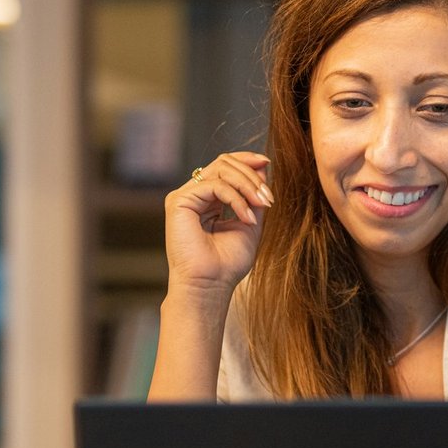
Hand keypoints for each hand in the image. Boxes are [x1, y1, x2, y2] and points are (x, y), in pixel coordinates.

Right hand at [163, 151, 272, 294]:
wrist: (210, 286)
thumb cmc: (228, 264)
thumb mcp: (250, 222)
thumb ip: (254, 197)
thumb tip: (262, 167)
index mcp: (208, 200)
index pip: (225, 166)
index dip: (247, 161)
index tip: (268, 164)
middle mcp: (194, 195)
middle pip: (223, 162)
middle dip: (251, 174)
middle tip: (268, 197)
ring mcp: (185, 197)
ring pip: (220, 169)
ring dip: (248, 185)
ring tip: (262, 205)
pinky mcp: (179, 201)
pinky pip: (215, 186)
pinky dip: (236, 199)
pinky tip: (247, 218)